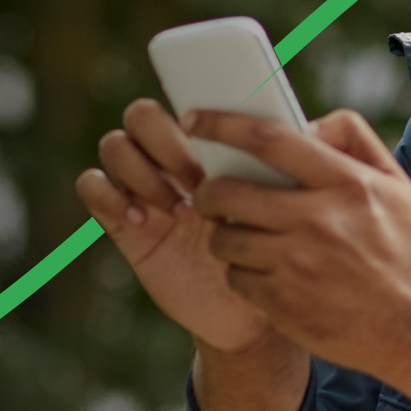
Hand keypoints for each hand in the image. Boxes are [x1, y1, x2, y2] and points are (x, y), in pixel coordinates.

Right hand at [76, 100, 310, 410]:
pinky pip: (94, 188)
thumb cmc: (282, 250)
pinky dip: (109, 193)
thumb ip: (305, 163)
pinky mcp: (125, 225)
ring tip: (175, 205)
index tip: (210, 133)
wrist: (257, 312)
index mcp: (213, 147)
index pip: (184, 99)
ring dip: (141, 170)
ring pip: (114, 146)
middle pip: (142, 115)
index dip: (191, 111)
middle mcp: (173, 162)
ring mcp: (146, 190)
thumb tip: (316, 127)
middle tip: (197, 178)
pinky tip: (144, 219)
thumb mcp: (300, 204)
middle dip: (166, 142)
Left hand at [184, 107, 410, 410]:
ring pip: (224, 240)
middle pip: (227, 192)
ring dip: (224, 236)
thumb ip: (354, 139)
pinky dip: (242, 275)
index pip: (268, 139)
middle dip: (207, 191)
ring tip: (244, 238)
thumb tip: (306, 123)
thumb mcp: (395, 184)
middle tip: (210, 195)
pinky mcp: (284, 303)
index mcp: (345, 183)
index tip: (194, 120)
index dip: (221, 124)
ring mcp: (297, 265)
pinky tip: (265, 274)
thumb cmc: (404, 250)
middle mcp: (318, 221)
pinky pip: (236, 279)